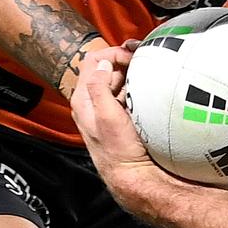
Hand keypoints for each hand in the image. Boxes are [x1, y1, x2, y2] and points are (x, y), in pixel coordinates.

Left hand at [70, 47, 161, 202]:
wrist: (131, 174)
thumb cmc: (119, 151)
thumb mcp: (107, 117)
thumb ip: (99, 88)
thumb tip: (102, 64)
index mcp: (82, 99)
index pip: (93, 60)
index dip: (113, 53)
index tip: (131, 56)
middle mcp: (91, 101)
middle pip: (105, 67)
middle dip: (124, 61)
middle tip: (141, 64)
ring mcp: (104, 107)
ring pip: (115, 78)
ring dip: (130, 73)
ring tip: (144, 76)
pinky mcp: (117, 113)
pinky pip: (124, 91)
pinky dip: (134, 86)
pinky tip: (143, 92)